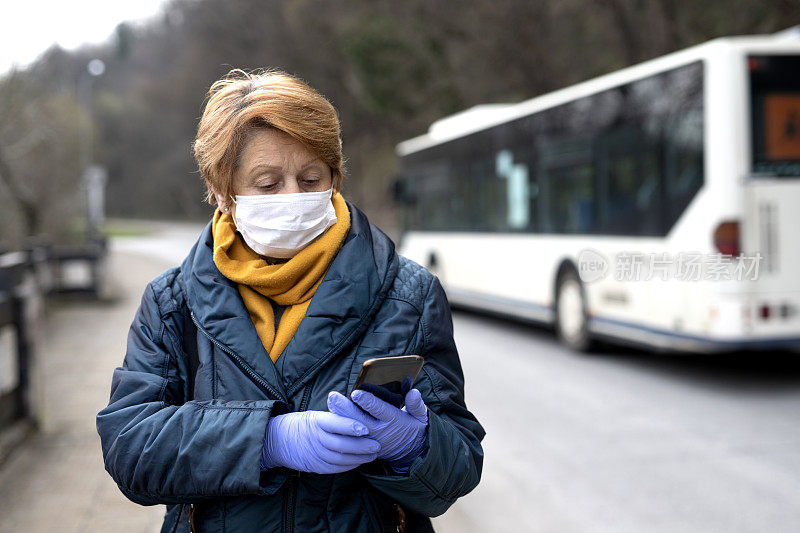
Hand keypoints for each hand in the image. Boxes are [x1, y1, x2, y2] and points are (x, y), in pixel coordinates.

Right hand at [261, 410, 380, 473]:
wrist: (280, 440)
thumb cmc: (305, 424)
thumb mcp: (316, 415)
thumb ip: (335, 417)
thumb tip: (359, 413)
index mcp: (316, 421)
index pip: (335, 423)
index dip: (351, 426)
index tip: (366, 428)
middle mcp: (315, 438)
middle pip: (341, 444)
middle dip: (361, 446)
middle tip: (377, 444)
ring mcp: (315, 454)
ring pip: (341, 458)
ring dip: (359, 457)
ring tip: (373, 454)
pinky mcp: (316, 466)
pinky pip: (336, 468)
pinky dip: (350, 465)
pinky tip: (360, 461)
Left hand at [327, 388, 427, 472]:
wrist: (409, 452)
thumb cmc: (413, 428)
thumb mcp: (420, 417)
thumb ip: (417, 405)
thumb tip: (414, 392)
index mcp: (393, 421)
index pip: (379, 410)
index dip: (368, 402)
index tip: (357, 393)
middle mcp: (379, 431)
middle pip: (359, 419)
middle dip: (345, 408)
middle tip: (333, 396)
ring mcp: (369, 439)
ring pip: (351, 427)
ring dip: (339, 415)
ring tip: (329, 402)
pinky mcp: (363, 444)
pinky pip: (349, 435)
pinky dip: (340, 425)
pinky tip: (331, 413)